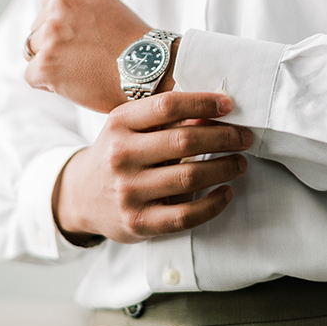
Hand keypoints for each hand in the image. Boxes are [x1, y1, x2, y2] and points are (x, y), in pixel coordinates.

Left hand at [24, 0, 150, 111]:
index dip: (62, 28)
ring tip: (81, 71)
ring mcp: (51, 34)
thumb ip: (78, 8)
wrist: (150, 70)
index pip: (49, 7)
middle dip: (54, 45)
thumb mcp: (107, 8)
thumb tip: (48, 23)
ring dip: (51, 63)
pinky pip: (32, 76)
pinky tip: (74, 84)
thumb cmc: (134, 46)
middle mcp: (61, 4)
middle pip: (38, 29)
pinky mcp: (46, 63)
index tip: (80, 40)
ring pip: (33, 52)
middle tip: (84, 59)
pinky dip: (48, 85)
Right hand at [54, 91, 251, 243]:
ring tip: (240, 162)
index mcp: (120, 123)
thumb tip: (216, 110)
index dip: (203, 102)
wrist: (82, 195)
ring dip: (224, 168)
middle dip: (223, 137)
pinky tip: (226, 192)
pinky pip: (185, 216)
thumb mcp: (130, 126)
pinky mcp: (138, 223)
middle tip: (244, 136)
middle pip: (184, 141)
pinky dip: (213, 204)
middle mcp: (121, 156)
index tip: (229, 104)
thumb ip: (165, 118)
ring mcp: (128, 191)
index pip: (167, 106)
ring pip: (189, 177)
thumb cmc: (118, 152)